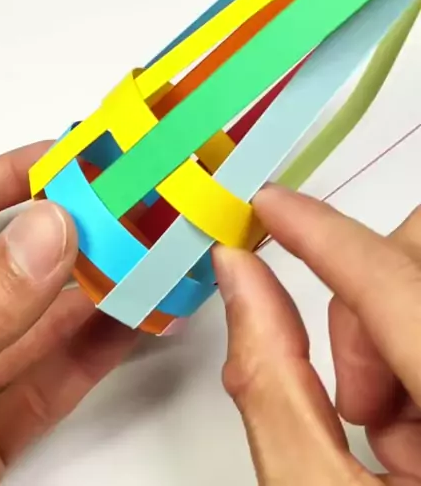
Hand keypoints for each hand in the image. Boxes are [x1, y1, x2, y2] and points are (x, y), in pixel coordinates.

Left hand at [0, 144, 137, 484]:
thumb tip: (45, 233)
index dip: (10, 175)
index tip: (73, 154)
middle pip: (5, 267)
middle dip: (72, 235)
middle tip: (132, 207)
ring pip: (34, 329)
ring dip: (95, 294)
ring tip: (150, 257)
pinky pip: (43, 393)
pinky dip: (91, 359)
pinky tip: (130, 324)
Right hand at [214, 186, 420, 484]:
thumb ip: (270, 381)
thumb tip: (239, 277)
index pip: (392, 282)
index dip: (321, 232)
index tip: (266, 203)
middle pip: (420, 260)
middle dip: (366, 306)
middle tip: (355, 401)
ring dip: (388, 340)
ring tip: (388, 439)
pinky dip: (410, 354)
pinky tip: (416, 438)